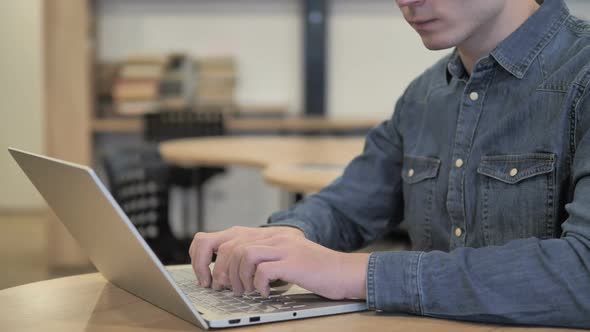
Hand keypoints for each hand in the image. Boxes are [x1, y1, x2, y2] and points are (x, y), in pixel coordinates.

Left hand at [188, 226, 368, 299]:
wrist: (345, 271)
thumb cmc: (313, 269)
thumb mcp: (282, 256)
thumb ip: (260, 256)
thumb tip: (226, 270)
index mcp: (267, 234)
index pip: (223, 235)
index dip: (206, 255)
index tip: (206, 276)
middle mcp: (273, 236)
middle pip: (229, 245)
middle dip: (219, 271)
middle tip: (222, 288)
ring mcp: (284, 247)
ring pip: (243, 255)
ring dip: (238, 278)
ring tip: (246, 292)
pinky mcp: (294, 261)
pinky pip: (263, 270)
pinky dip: (259, 285)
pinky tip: (266, 292)